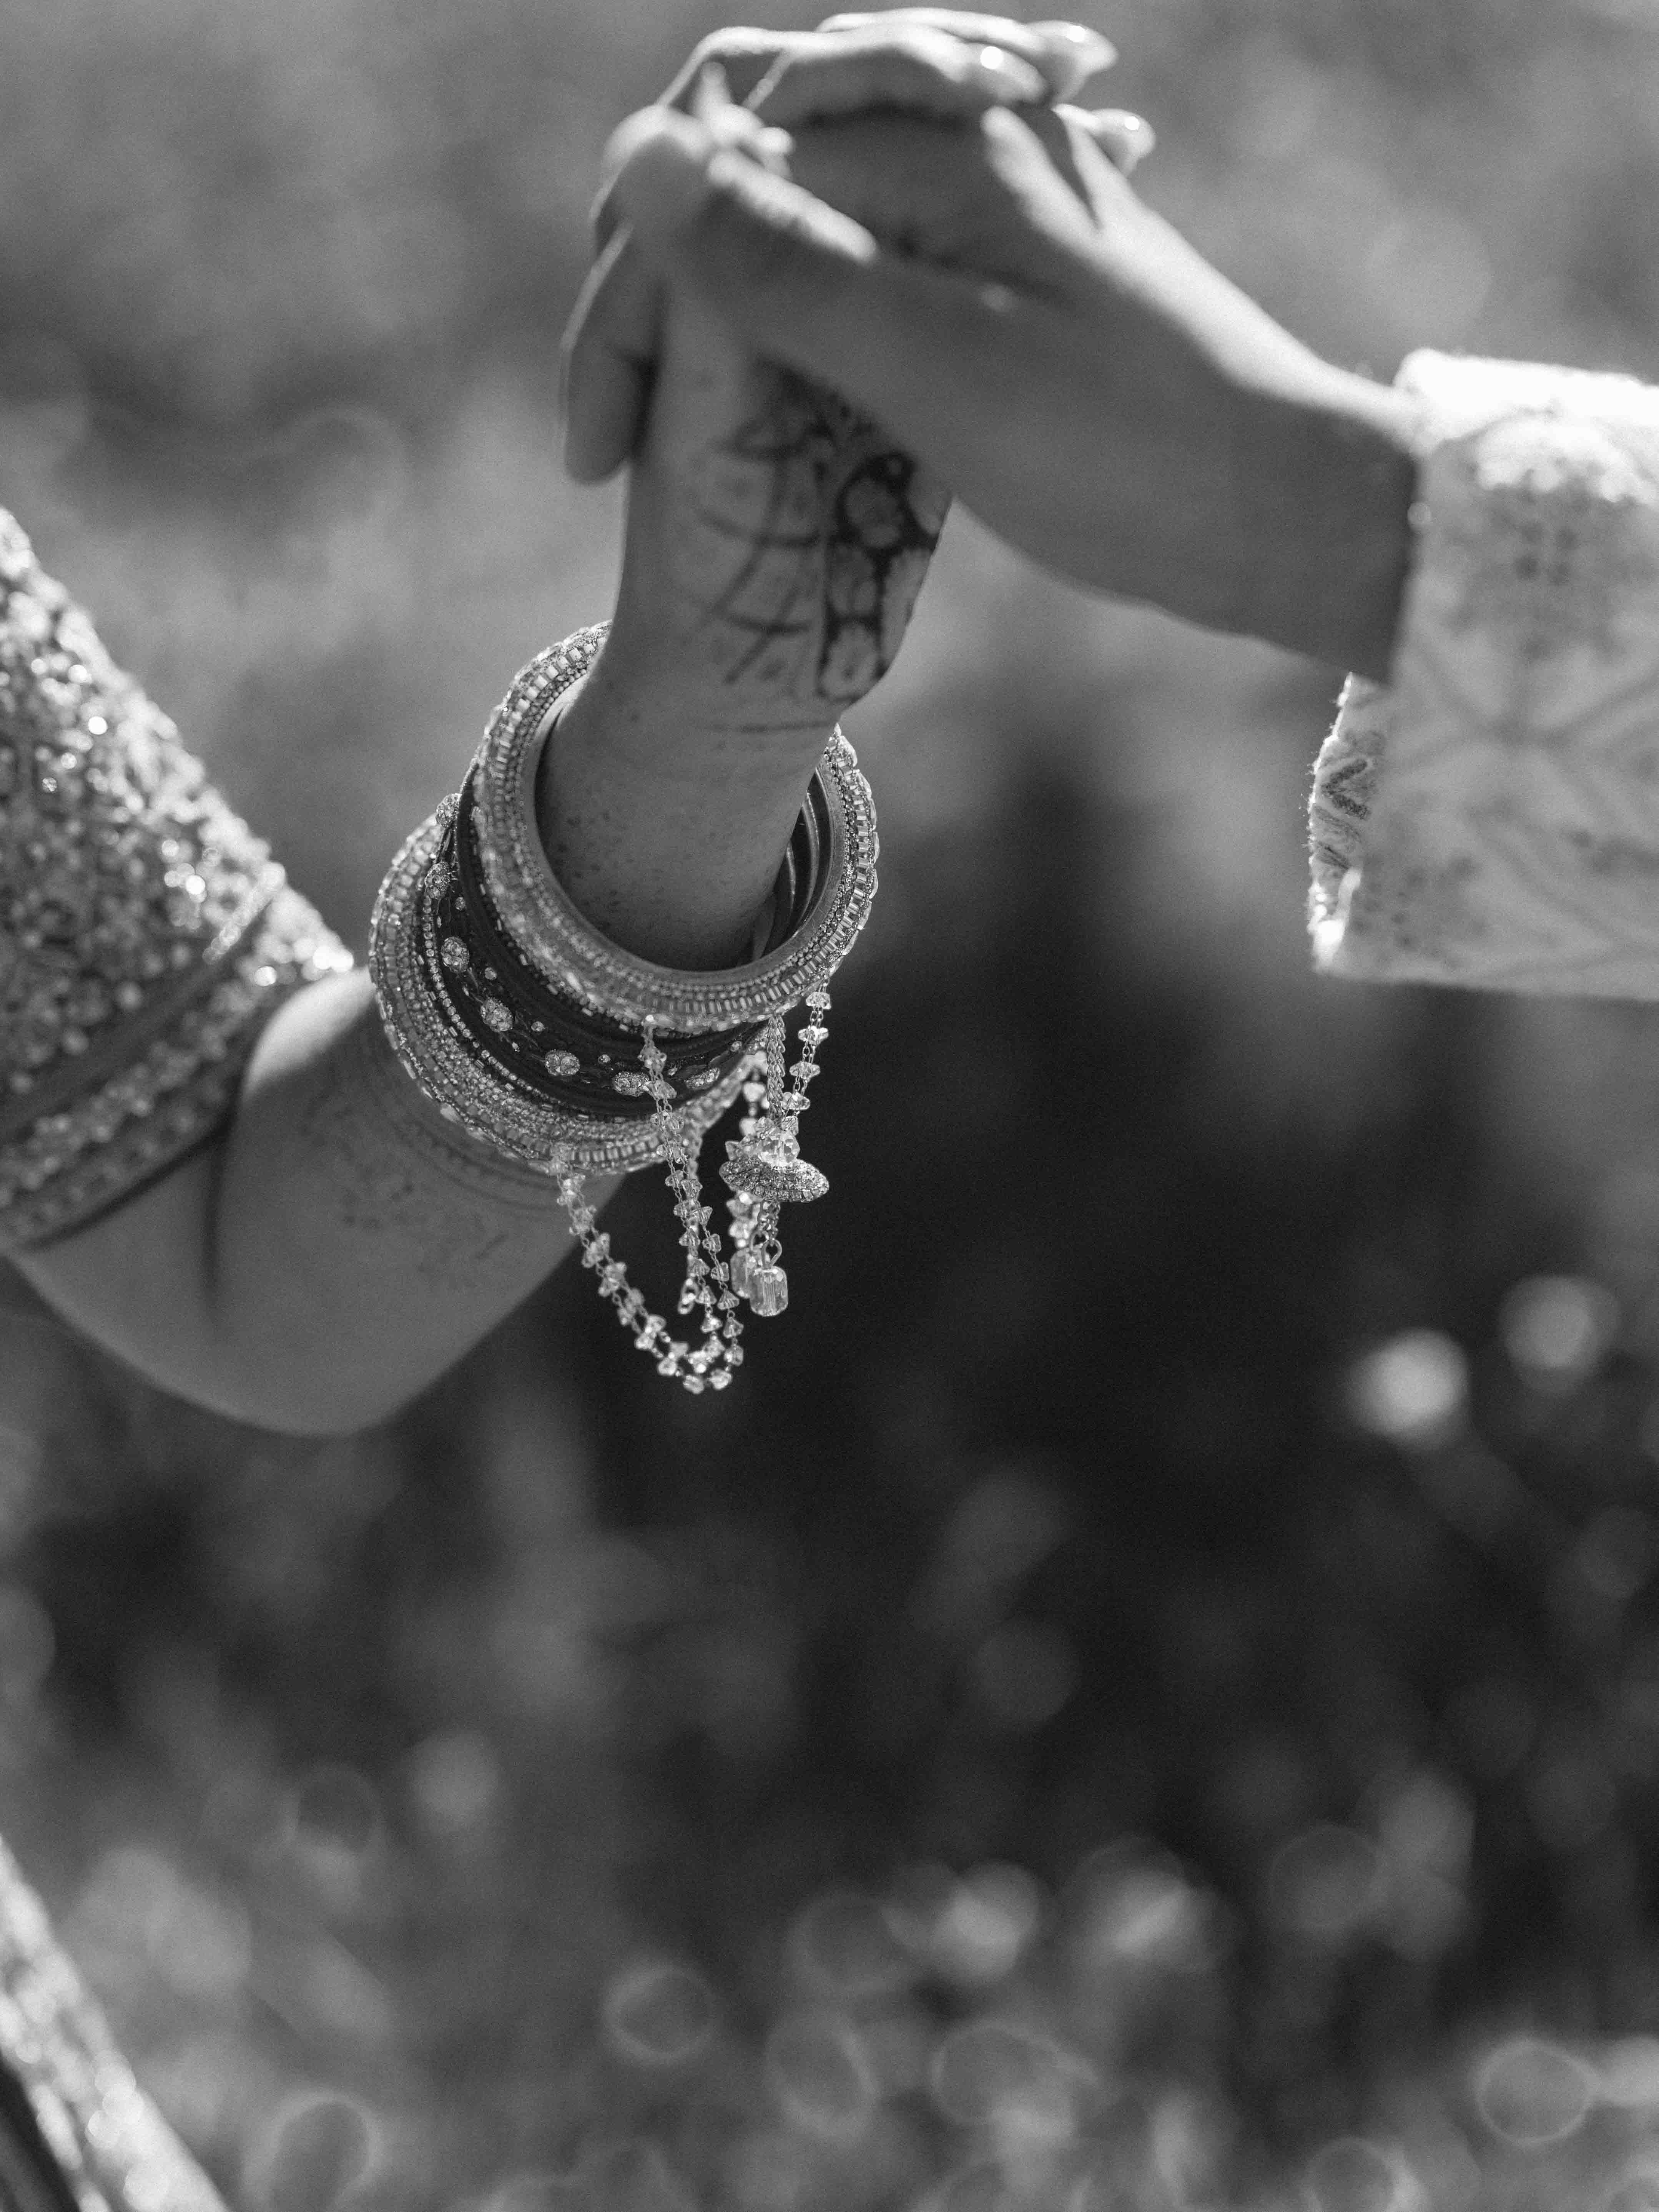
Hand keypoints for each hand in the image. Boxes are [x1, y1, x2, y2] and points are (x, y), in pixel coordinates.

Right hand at [588, 60, 1421, 678]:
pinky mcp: (996, 278)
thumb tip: (643, 152)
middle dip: (657, 307)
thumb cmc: (1122, 451)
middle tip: (606, 442)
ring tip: (657, 435)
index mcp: (929, 142)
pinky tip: (766, 420)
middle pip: (742, 188)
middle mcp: (948, 147)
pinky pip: (857, 279)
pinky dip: (795, 346)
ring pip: (791, 237)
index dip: (633, 299)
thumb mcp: (933, 364)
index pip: (717, 171)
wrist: (1274, 510)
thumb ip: (786, 263)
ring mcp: (976, 209)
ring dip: (717, 330)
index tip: (595, 447)